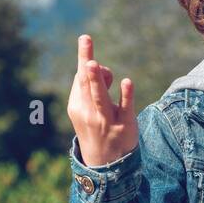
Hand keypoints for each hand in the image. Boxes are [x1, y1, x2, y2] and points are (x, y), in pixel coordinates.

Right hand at [67, 35, 138, 166]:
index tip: (86, 38)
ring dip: (98, 80)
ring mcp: (106, 120)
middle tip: (86, 43)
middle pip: (86, 84)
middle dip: (86, 64)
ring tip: (95, 64)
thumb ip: (95, 87)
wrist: (104, 164)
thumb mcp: (88, 110)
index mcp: (77, 106)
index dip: (85, 59)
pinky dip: (126, 95)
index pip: (80, 78)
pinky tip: (126, 82)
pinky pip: (125, 107)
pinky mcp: (124, 125)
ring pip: (100, 97)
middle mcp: (88, 112)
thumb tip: (102, 68)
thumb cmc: (96, 128)